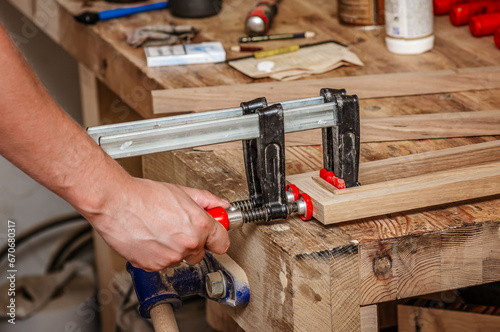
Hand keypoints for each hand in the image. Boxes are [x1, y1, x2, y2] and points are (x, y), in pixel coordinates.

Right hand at [84, 178, 230, 271]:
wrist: (115, 203)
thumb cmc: (144, 195)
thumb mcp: (182, 191)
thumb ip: (207, 200)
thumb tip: (221, 205)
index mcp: (200, 226)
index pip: (222, 243)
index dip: (217, 237)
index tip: (213, 234)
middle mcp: (188, 244)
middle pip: (200, 252)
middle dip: (193, 241)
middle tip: (178, 226)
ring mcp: (170, 258)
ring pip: (180, 258)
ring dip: (173, 248)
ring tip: (159, 228)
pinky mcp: (152, 266)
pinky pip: (161, 263)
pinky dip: (157, 254)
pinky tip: (149, 237)